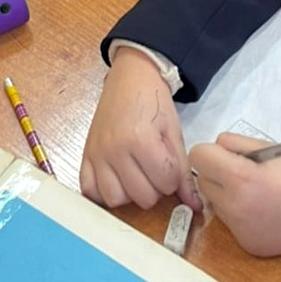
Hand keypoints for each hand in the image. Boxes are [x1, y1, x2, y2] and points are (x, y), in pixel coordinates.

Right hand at [80, 47, 200, 210]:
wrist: (131, 76)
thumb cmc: (154, 100)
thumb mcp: (173, 132)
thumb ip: (183, 171)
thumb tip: (195, 205)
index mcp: (140, 139)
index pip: (165, 183)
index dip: (172, 177)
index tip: (169, 162)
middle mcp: (115, 149)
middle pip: (142, 197)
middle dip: (155, 187)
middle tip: (155, 167)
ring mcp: (97, 153)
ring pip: (115, 200)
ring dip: (130, 193)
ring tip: (136, 174)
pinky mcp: (85, 155)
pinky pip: (90, 191)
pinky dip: (103, 191)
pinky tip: (116, 178)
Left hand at [189, 133, 280, 256]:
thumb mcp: (269, 147)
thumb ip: (236, 145)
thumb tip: (216, 148)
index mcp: (241, 179)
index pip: (198, 157)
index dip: (211, 151)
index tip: (227, 153)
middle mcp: (236, 210)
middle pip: (203, 182)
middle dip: (218, 173)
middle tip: (245, 169)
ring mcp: (241, 232)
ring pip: (216, 204)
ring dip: (227, 193)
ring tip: (257, 189)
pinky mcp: (249, 246)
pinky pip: (231, 223)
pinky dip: (240, 214)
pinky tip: (265, 209)